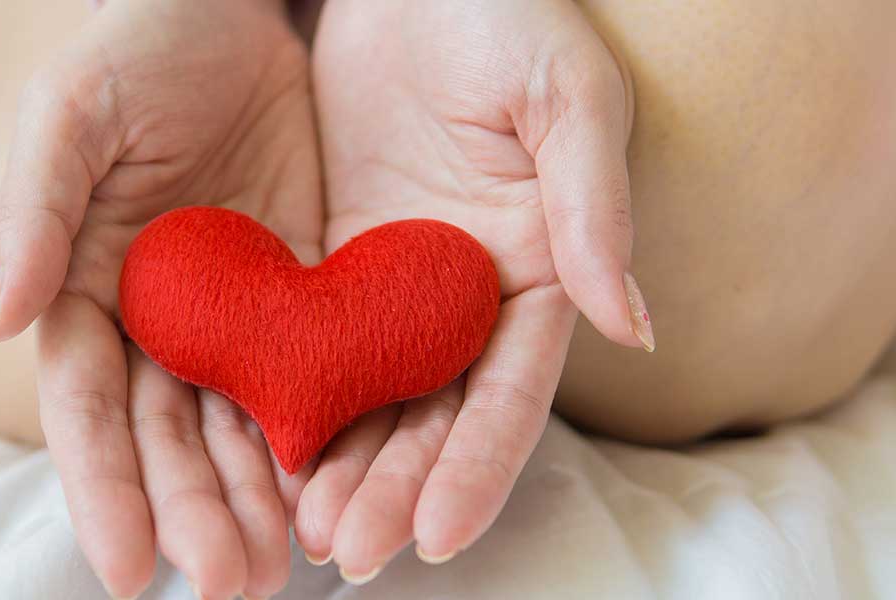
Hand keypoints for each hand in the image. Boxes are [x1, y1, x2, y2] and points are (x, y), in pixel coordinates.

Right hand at [0, 1, 321, 597]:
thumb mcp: (72, 115)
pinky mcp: (302, 295)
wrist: (237, 8)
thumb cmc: (137, 46)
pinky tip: (338, 489)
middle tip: (232, 583)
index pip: (87, 407)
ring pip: (238, 425)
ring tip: (284, 566)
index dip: (104, 489)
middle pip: (167, 436)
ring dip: (256, 498)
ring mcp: (231, 314)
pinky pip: (311, 376)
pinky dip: (319, 436)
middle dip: (194, 511)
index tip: (132, 571)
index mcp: (84, 288)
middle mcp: (155, 319)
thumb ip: (33, 213)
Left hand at [296, 0, 652, 579]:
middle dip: (396, 488)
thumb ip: (594, 206)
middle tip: (349, 552)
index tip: (439, 536)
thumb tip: (634, 326)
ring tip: (304, 532)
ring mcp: (397, 287)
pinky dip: (294, 402)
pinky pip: (312, 345)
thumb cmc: (504, 13)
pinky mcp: (334, 264)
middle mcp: (467, 297)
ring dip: (342, 468)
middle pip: (434, 416)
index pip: (510, 393)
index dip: (478, 466)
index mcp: (536, 271)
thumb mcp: (564, 95)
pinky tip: (262, 455)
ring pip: (371, 398)